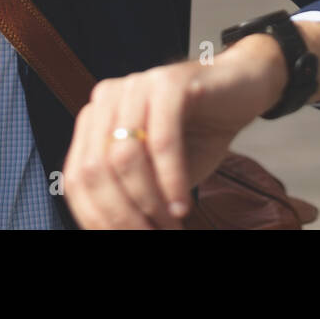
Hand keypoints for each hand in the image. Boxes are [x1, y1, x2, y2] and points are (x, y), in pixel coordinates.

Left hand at [61, 40, 286, 229]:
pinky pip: (163, 142)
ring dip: (148, 201)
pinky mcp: (169, 82)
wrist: (242, 89)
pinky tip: (183, 204)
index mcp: (95, 117)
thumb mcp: (157, 172)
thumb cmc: (198, 133)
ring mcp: (137, 85)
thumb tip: (116, 231)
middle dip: (122, 214)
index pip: (77, 176)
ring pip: (125, 157)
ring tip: (170, 224)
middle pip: (95, 169)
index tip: (124, 238)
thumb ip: (131, 193)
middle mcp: (107, 97)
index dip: (96, 216)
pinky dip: (172, 180)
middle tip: (151, 236)